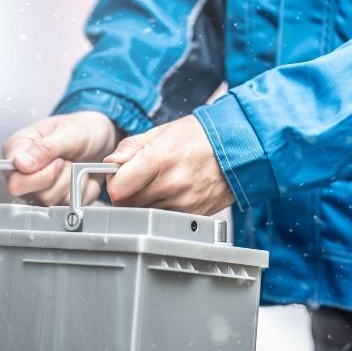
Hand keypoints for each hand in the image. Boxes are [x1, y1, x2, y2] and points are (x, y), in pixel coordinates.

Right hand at [2, 111, 117, 205]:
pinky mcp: (54, 199)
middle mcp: (23, 172)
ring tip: (76, 164)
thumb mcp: (69, 132)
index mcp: (18, 149)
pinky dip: (82, 191)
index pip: (15, 180)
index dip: (40, 176)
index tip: (60, 160)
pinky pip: (69, 205)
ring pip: (52, 201)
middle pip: (35, 194)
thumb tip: (19, 163)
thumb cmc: (83, 129)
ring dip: (72, 183)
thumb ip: (44, 148)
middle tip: (70, 160)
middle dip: (61, 178)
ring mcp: (37, 188)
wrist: (102, 140)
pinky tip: (81, 175)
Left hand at [104, 115, 234, 214]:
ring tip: (157, 184)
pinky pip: (163, 218)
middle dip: (126, 193)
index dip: (113, 183)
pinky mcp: (193, 215)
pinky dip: (161, 209)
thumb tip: (110, 162)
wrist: (241, 147)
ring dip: (143, 202)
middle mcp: (171, 184)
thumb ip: (131, 148)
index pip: (117, 189)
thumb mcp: (162, 132)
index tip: (118, 176)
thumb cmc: (200, 136)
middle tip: (137, 180)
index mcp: (159, 159)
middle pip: (127, 204)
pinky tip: (171, 193)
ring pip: (143, 213)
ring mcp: (184, 203)